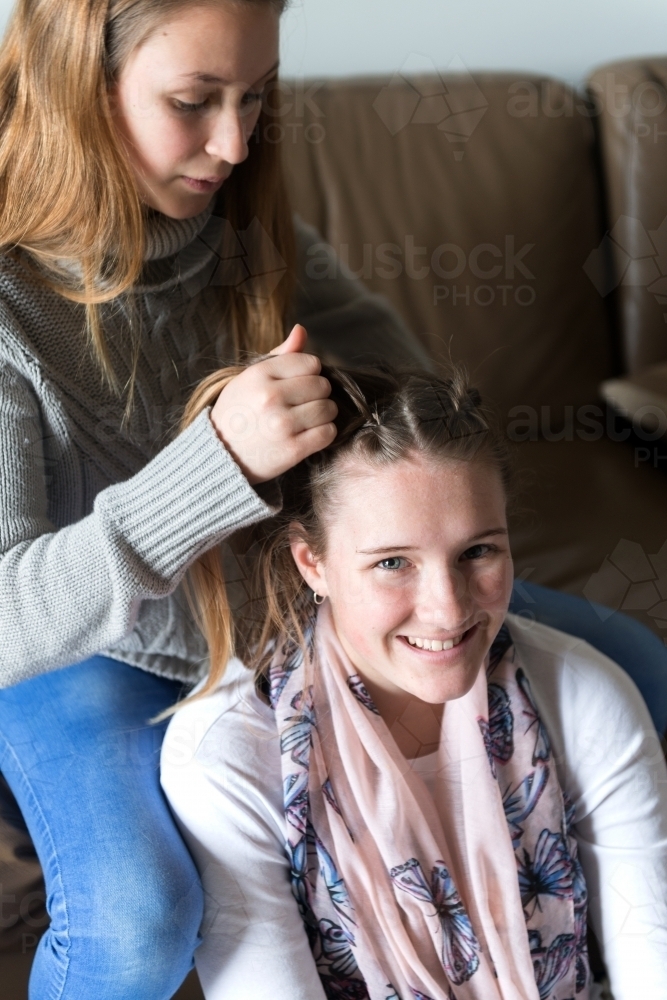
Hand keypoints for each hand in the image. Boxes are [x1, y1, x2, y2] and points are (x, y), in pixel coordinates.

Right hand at [210, 325, 337, 483]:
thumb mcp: (250, 378)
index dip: (311, 372)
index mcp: (259, 375)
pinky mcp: (292, 449)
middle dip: (319, 393)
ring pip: (328, 409)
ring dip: (324, 414)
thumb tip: (302, 330)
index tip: (301, 384)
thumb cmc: (238, 412)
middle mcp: (270, 397)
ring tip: (309, 418)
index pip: (310, 363)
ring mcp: (281, 424)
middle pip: (322, 385)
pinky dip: (325, 433)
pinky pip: (328, 433)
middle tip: (306, 403)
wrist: (220, 455)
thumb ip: (279, 355)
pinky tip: (311, 434)